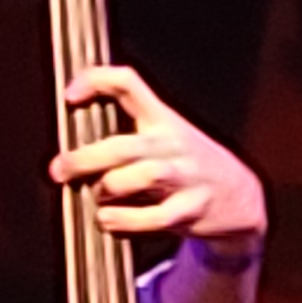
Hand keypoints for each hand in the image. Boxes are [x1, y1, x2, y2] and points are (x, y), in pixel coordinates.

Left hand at [51, 65, 267, 252]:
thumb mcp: (168, 137)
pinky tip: (107, 220)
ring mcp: (184, 177)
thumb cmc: (189, 167)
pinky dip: (124, 221)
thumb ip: (130, 134)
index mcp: (164, 119)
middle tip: (58, 170)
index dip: (96, 81)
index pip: (128, 84)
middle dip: (84, 158)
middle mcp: (173, 144)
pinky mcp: (190, 211)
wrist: (242, 199)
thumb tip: (73, 148)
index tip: (68, 97)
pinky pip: (152, 217)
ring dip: (107, 188)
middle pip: (122, 145)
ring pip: (138, 177)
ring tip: (96, 199)